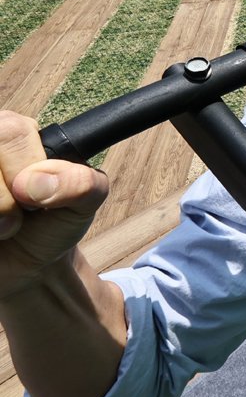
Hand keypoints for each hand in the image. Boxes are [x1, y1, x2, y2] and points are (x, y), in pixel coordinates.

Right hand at [0, 112, 107, 301]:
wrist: (23, 265)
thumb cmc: (52, 224)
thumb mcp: (85, 204)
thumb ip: (83, 184)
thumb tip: (38, 181)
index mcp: (17, 132)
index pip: (12, 131)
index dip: (25, 169)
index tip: (36, 198)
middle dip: (4, 200)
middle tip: (16, 218)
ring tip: (0, 226)